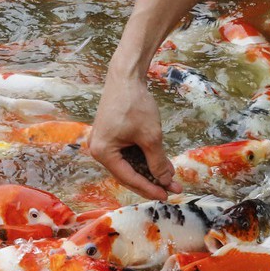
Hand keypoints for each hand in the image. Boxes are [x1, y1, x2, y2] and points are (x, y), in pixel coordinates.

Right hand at [89, 66, 176, 200]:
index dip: (149, 188)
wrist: (126, 76)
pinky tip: (159, 163)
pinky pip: (127, 153)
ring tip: (169, 177)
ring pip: (129, 164)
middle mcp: (99, 150)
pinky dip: (143, 159)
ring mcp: (104, 142)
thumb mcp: (150, 136)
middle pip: (127, 173)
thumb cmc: (135, 104)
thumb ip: (157, 161)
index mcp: (103, 152)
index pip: (128, 178)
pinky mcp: (111, 135)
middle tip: (171, 189)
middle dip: (151, 181)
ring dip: (149, 170)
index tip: (167, 194)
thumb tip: (166, 180)